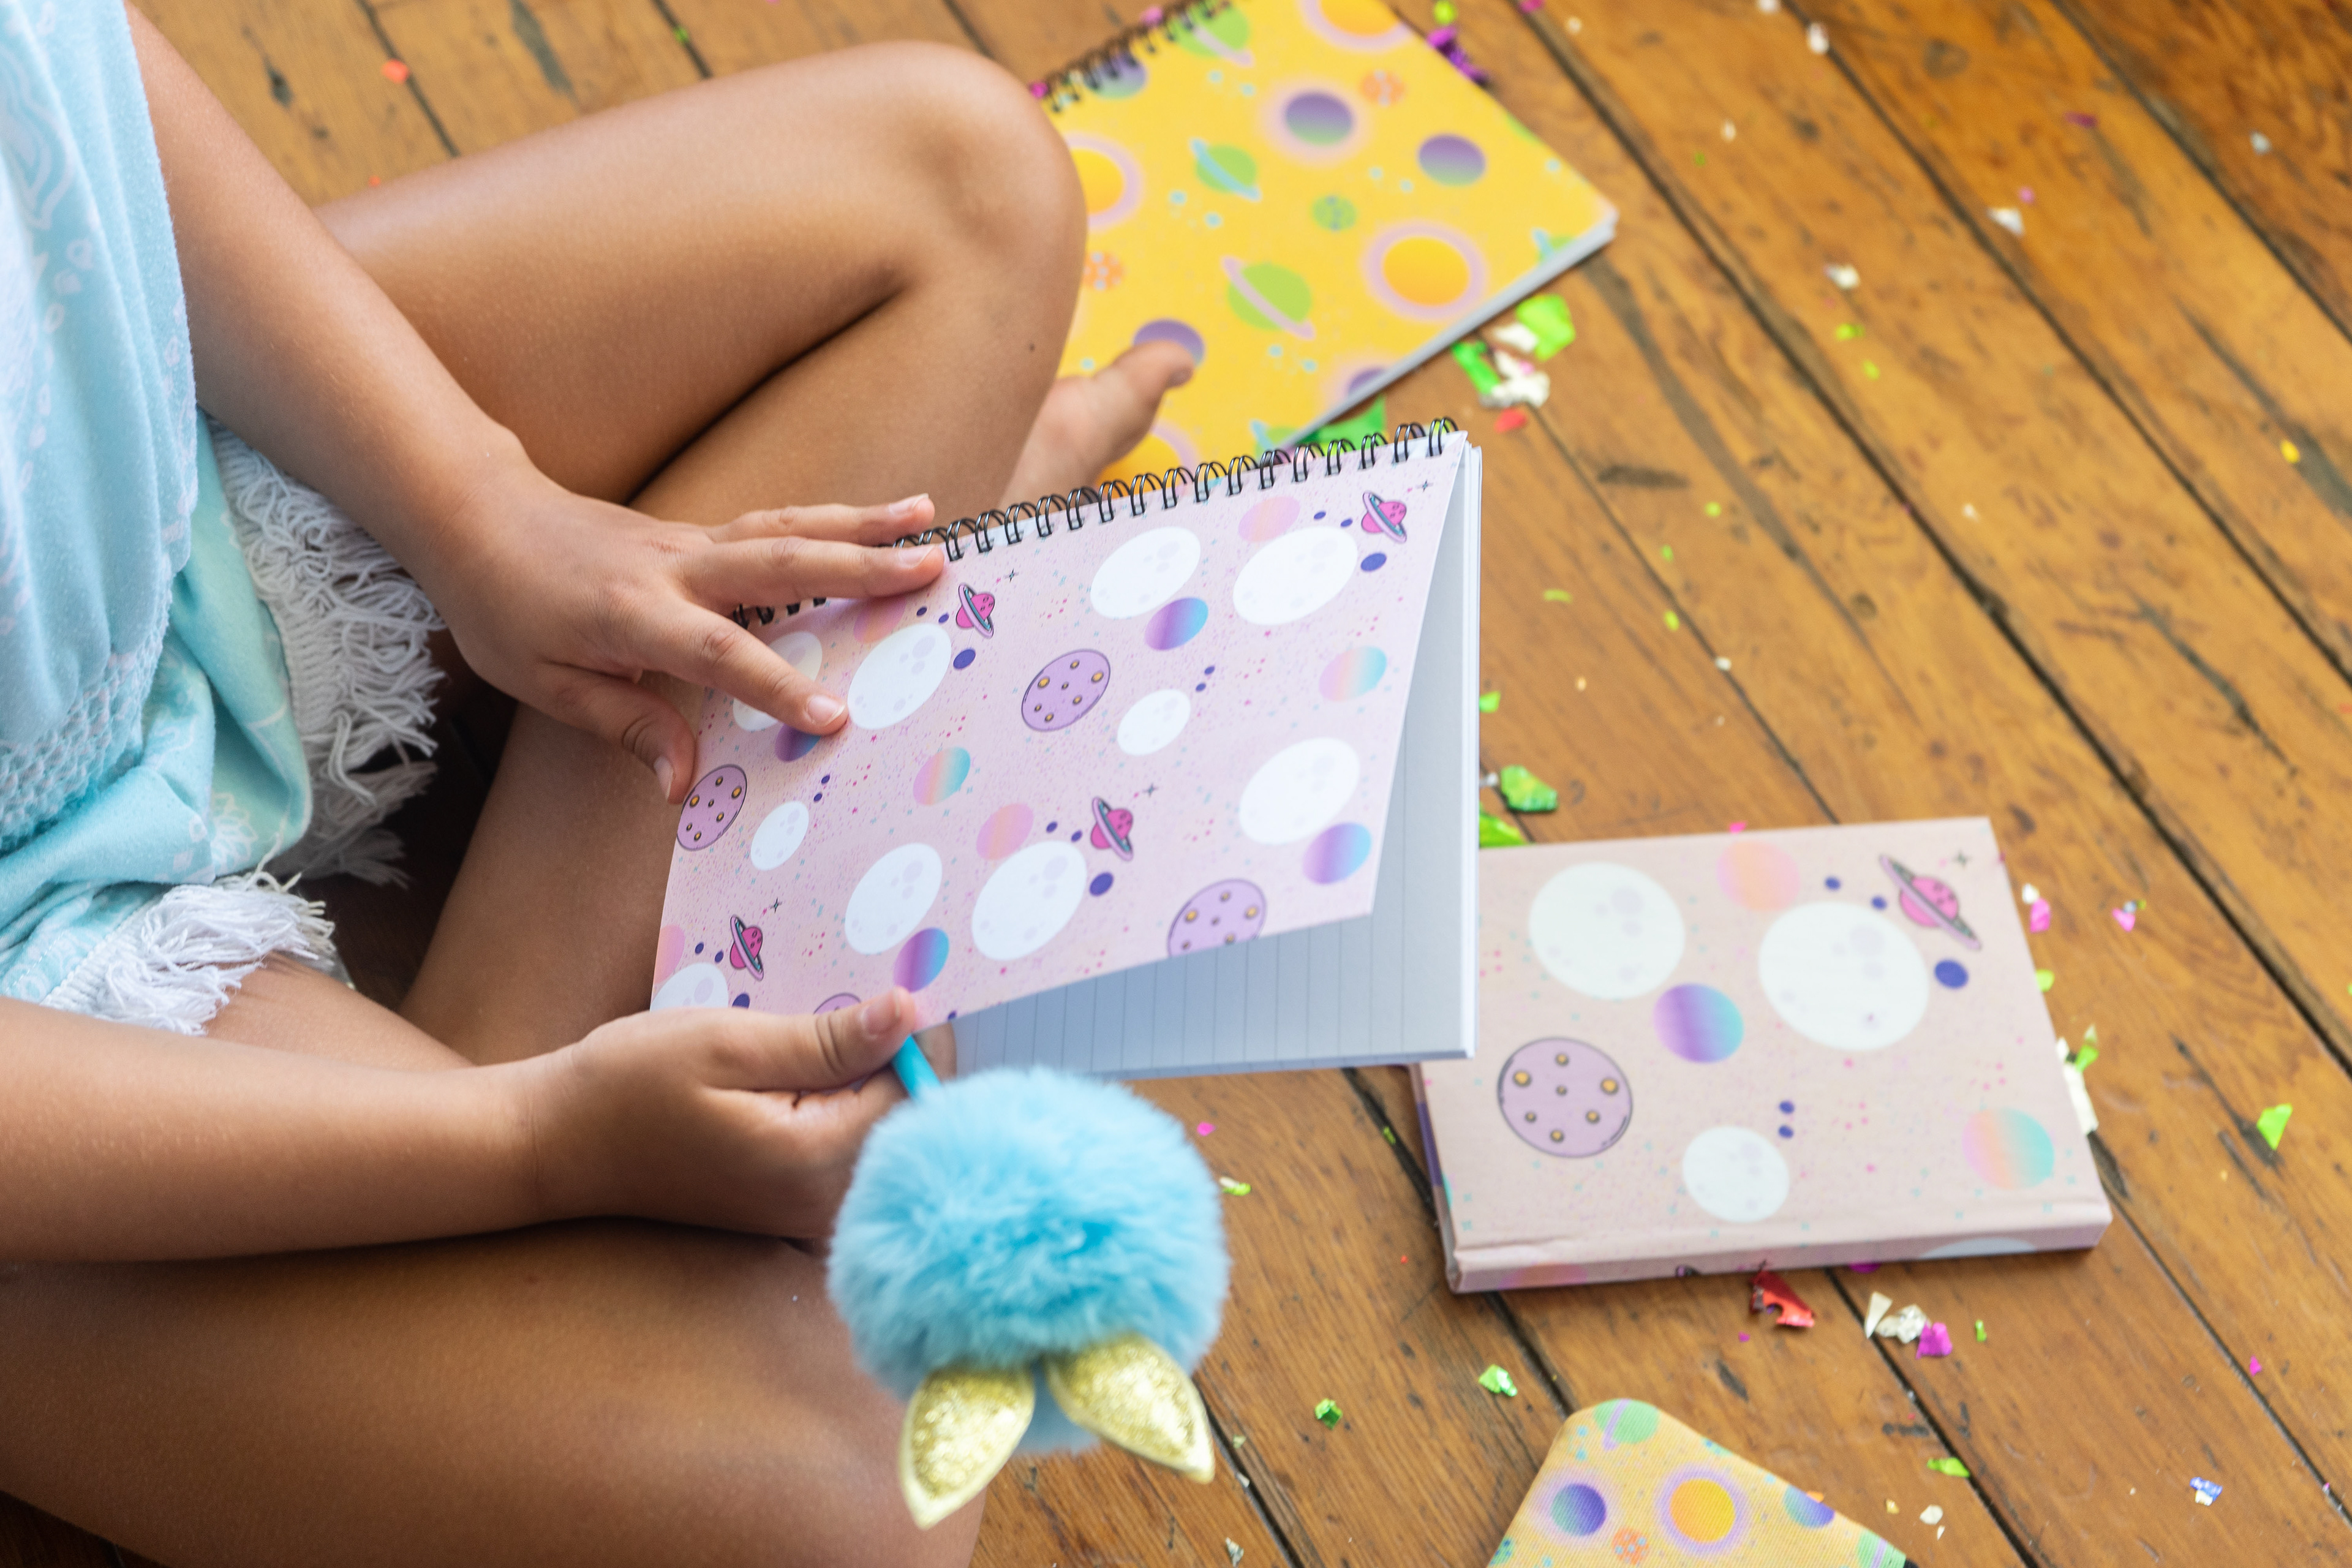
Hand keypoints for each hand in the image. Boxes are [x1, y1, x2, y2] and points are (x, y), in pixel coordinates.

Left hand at [427, 466, 946, 800]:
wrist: (477, 516)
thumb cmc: (505, 608)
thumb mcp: (548, 684)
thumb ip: (627, 727)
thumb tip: (684, 786)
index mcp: (632, 615)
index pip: (717, 652)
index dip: (776, 686)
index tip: (835, 719)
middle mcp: (674, 568)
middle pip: (777, 564)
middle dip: (857, 569)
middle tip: (929, 571)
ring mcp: (691, 541)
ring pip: (786, 529)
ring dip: (861, 525)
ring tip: (929, 521)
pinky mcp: (699, 533)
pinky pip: (775, 525)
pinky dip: (832, 520)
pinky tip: (881, 518)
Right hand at [518, 989, 945, 1238]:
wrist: (557, 1146)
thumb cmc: (629, 1085)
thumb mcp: (727, 1043)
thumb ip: (826, 1039)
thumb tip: (909, 1013)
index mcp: (813, 1160)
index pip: (916, 1093)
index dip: (915, 1036)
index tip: (897, 986)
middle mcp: (823, 1203)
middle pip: (909, 1122)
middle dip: (898, 1059)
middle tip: (864, 1002)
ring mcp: (808, 1216)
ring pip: (882, 1138)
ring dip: (871, 1082)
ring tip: (831, 1033)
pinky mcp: (792, 1212)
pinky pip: (850, 1155)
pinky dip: (847, 1109)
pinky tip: (810, 1073)